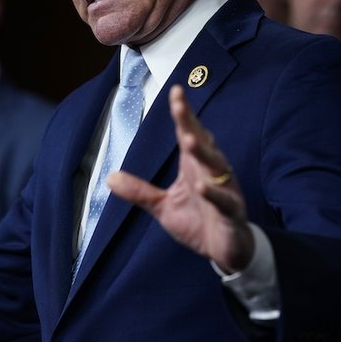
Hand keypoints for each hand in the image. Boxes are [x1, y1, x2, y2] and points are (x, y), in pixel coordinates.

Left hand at [107, 84, 253, 272]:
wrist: (227, 251)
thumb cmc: (199, 222)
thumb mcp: (163, 206)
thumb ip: (139, 192)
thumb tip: (108, 178)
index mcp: (195, 166)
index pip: (188, 134)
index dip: (182, 114)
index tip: (175, 91)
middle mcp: (211, 172)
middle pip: (202, 143)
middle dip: (191, 124)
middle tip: (179, 104)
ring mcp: (224, 190)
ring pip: (216, 166)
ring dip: (204, 153)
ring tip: (190, 140)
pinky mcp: (232, 212)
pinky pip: (224, 201)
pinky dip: (214, 193)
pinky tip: (202, 186)